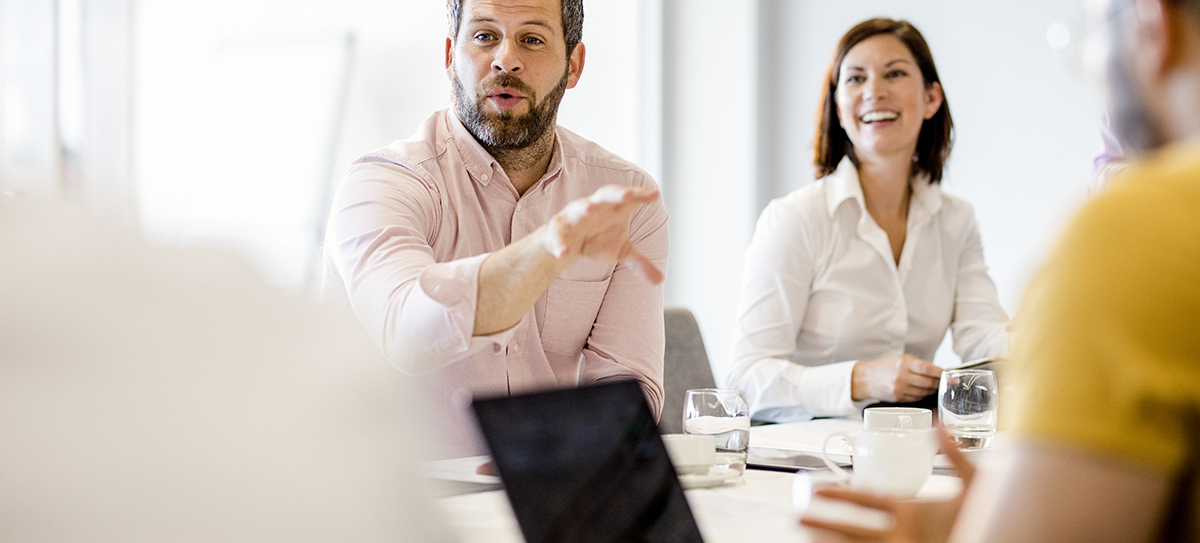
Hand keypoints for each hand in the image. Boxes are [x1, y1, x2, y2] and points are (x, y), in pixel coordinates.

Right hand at [540, 185, 663, 283]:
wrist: (567, 245)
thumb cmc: (598, 240)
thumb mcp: (621, 252)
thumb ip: (640, 263)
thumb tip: (660, 280)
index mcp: (613, 208)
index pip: (629, 199)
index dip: (641, 195)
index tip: (655, 195)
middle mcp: (595, 207)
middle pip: (606, 195)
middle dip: (617, 194)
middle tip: (629, 195)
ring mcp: (574, 215)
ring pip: (579, 208)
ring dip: (585, 208)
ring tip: (591, 209)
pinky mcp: (557, 228)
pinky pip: (557, 234)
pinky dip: (560, 243)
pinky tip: (564, 254)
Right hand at [800, 427, 974, 542]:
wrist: (1001, 539)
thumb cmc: (990, 520)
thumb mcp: (975, 485)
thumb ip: (957, 457)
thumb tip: (940, 426)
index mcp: (912, 510)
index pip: (868, 499)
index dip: (842, 494)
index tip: (819, 489)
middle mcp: (901, 531)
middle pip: (853, 522)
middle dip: (825, 516)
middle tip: (798, 510)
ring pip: (854, 539)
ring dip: (828, 534)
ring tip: (800, 528)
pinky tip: (821, 542)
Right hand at [851, 355, 941, 401]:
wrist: (865, 379)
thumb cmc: (885, 367)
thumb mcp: (900, 359)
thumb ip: (919, 364)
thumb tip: (939, 371)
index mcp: (904, 363)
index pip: (928, 369)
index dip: (941, 373)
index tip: (949, 374)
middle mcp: (902, 376)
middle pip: (929, 383)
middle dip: (938, 383)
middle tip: (943, 382)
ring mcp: (900, 389)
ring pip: (924, 393)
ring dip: (931, 390)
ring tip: (931, 386)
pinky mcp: (898, 398)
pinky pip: (916, 399)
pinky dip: (921, 396)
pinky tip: (919, 391)